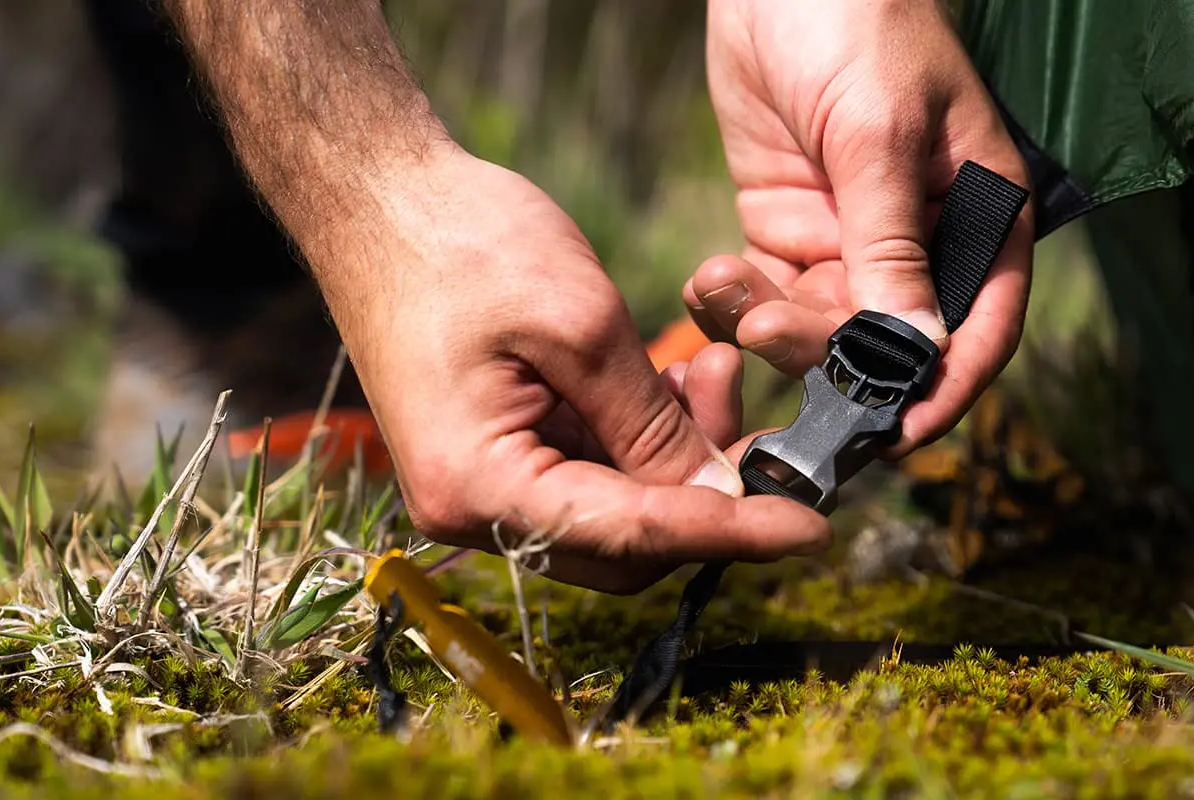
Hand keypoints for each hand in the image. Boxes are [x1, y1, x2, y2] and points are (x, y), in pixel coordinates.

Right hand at [322, 143, 830, 593]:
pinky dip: (650, 435)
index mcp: (478, 487)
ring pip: (621, 509)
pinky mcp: (504, 453)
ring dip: (684, 455)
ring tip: (717, 368)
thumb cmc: (463, 244)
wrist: (379, 197)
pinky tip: (680, 374)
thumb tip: (723, 495)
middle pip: (628, 545)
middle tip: (771, 428)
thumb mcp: (580, 324)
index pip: (631, 537)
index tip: (814, 528)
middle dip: (711, 493)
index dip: (732, 534)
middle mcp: (476, 508)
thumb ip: (653, 423)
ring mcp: (487, 483)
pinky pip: (597, 470)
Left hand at [690, 0, 1034, 456]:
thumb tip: (913, 352)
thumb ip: (892, 246)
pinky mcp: (788, 233)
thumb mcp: (878, 135)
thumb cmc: (857, 24)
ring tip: (730, 283)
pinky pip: (767, 301)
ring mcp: (851, 244)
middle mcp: (922, 246)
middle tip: (771, 330)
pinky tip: (711, 276)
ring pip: (821, 333)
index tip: (895, 434)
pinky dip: (737, 304)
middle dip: (830, 356)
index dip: (943, 391)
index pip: (979, 333)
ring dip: (772, 327)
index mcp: (981, 220)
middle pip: (890, 347)